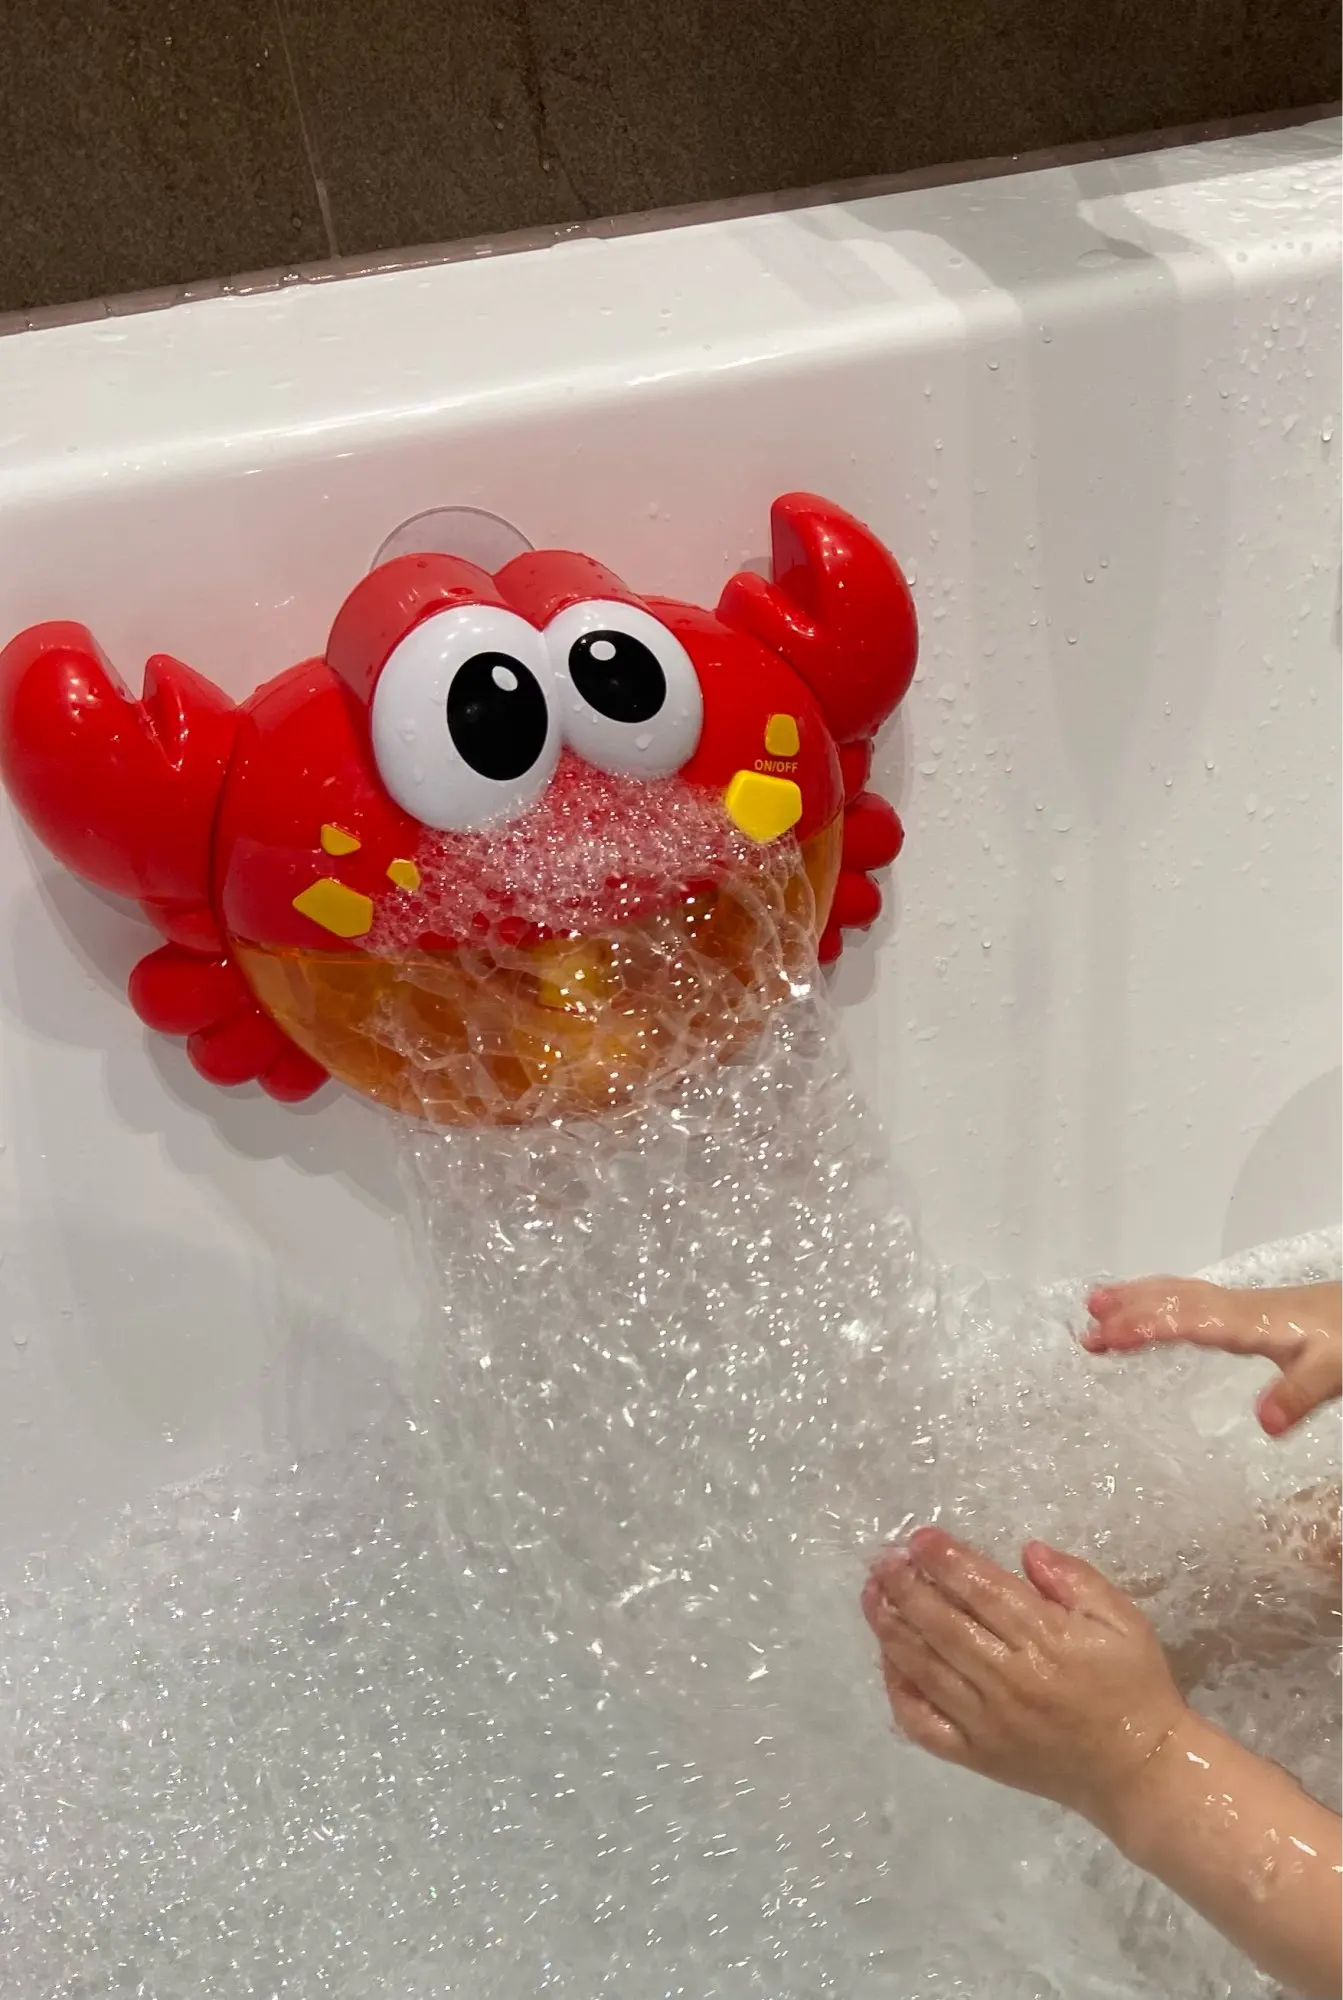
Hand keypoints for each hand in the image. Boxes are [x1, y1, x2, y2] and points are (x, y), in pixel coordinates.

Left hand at [861, 1527, 1187, 1834]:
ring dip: (892, 1629)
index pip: (981, 1589)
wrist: (1141, 1772)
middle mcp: (1009, 1678)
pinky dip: (899, 1692)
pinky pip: (924, 1723)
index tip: (919, 1538)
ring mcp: (987, 1721)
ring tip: (873, 1596)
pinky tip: (889, 1662)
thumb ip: (1076, 1580)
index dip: (945, 1560)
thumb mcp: (1122, 1621)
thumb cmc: (1134, 1687)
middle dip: (906, 1586)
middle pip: (943, 1624)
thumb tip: (1027, 1552)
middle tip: (884, 1560)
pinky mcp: (977, 1755)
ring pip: (925, 1668)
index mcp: (1046, 1640)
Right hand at [1083, 1278, 1342, 1435]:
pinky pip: (1189, 1295)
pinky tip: (1151, 1306)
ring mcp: (1239, 1305)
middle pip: (1172, 1302)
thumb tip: (1264, 1425)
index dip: (1144, 1326)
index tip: (1106, 1337)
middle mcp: (1236, 1308)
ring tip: (1097, 1304)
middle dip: (1127, 1312)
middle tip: (1085, 1329)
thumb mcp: (1330, 1374)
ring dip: (1136, 1297)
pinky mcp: (1245, 1308)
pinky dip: (1159, 1296)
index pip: (1185, 1321)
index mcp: (1248, 1323)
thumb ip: (1297, 1396)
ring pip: (1178, 1293)